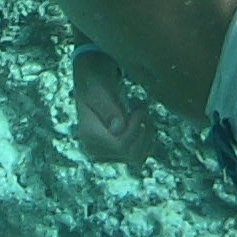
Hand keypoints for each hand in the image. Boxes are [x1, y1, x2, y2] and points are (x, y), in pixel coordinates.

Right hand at [72, 48, 154, 163]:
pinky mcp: (117, 153)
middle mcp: (95, 150)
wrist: (97, 79)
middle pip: (132, 154)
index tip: (139, 106)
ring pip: (138, 157)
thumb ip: (108, 107)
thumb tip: (117, 130)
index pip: (122, 145)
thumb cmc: (97, 78)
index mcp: (89, 135)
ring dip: (147, 135)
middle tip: (142, 107)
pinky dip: (147, 139)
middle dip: (143, 130)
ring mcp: (106, 154)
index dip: (136, 127)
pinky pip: (140, 156)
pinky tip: (143, 121)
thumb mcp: (100, 87)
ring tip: (142, 113)